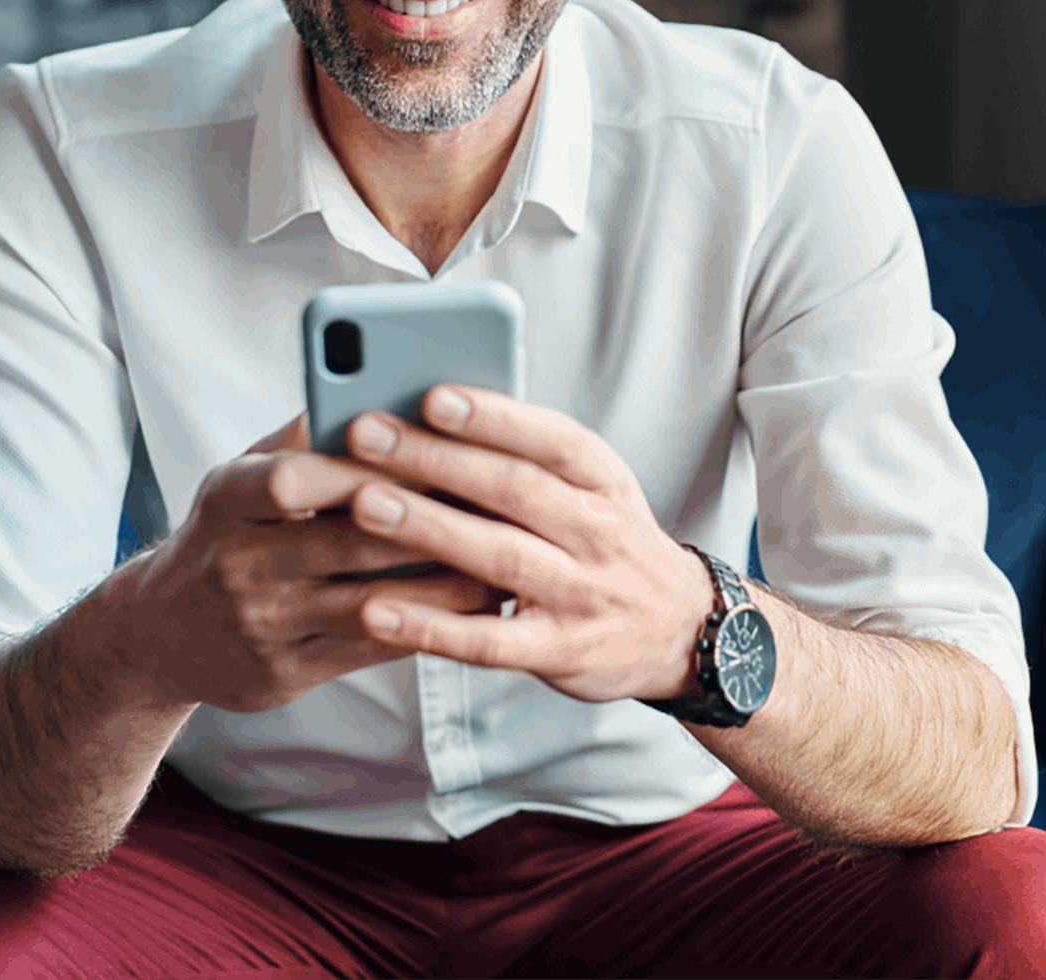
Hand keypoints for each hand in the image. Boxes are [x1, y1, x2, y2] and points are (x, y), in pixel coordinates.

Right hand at [132, 412, 511, 713]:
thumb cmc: (226, 534)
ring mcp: (263, 624)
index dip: (361, 467)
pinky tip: (473, 608)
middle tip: (498, 504)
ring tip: (504, 558)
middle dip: (429, 521)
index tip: (430, 449)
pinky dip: (430, 627)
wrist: (163, 633)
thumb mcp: (239, 478)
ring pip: (372, 603)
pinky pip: (373, 649)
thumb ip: (302, 438)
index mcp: (227, 501)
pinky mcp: (287, 672)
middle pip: (347, 542)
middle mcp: (238, 564)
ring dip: (445, 583)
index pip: (292, 479)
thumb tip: (378, 384)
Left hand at [325, 386, 716, 705]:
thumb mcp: (593, 487)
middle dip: (436, 458)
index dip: (494, 418)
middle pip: (513, 489)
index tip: (433, 395)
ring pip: (499, 557)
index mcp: (602, 479)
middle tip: (366, 434)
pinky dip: (431, 627)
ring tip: (365, 505)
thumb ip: (527, 455)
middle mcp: (598, 532)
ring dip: (429, 528)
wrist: (680, 629)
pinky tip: (377, 611)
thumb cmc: (609, 542)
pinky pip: (488, 641)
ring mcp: (581, 594)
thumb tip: (433, 406)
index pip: (551, 439)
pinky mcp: (558, 651)